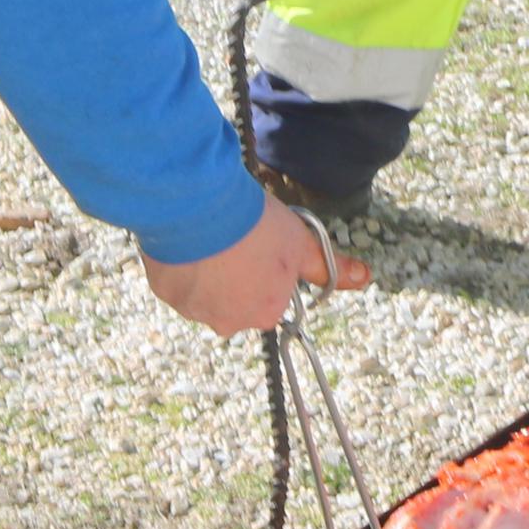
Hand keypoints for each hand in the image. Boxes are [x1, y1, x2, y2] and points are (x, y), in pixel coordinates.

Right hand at [142, 201, 366, 336]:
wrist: (200, 205)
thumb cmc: (255, 225)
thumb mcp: (301, 243)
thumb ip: (328, 267)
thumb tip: (364, 278)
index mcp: (265, 313)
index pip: (269, 297)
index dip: (265, 270)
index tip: (260, 245)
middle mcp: (228, 322)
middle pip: (235, 300)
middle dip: (234, 276)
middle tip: (234, 240)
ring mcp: (193, 310)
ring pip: (203, 292)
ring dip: (207, 270)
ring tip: (210, 236)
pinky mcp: (165, 293)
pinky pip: (176, 282)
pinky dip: (181, 264)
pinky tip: (189, 239)